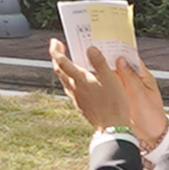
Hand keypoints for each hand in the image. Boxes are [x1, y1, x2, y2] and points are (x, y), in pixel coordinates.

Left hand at [49, 37, 168, 149]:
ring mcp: (76, 97)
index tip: (55, 41)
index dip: (56, 50)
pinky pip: (70, 89)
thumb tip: (90, 48)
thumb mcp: (110, 79)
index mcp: (80, 79)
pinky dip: (70, 80)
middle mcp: (74, 88)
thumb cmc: (114, 103)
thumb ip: (100, 62)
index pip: (61, 61)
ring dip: (62, 69)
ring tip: (68, 62)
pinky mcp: (80, 105)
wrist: (111, 127)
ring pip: (63, 80)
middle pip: (59, 70)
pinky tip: (78, 81)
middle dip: (57, 57)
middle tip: (60, 47)